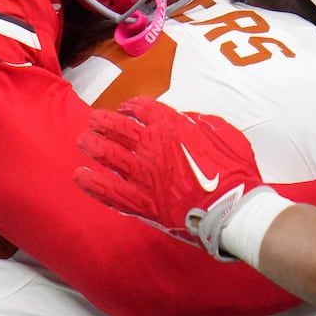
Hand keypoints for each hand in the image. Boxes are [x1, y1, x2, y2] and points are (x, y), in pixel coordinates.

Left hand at [75, 95, 263, 258]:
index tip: (125, 109)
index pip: (142, 108)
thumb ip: (202, 123)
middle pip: (117, 127)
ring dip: (93, 146)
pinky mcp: (141, 202)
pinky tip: (81, 176)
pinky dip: (93, 183)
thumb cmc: (234, 172)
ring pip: (108, 155)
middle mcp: (152, 146)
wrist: (233, 209)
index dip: (130, 106)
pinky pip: (109, 191)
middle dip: (102, 122)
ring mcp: (143, 175)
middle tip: (93, 121)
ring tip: (83, 141)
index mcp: (172, 126)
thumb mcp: (224, 134)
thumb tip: (189, 121)